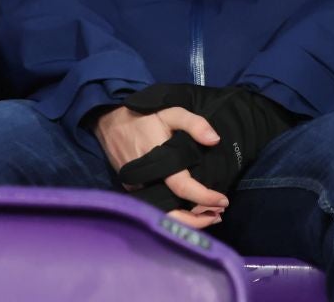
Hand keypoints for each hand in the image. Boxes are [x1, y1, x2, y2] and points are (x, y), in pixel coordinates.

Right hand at [93, 104, 228, 225]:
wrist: (110, 123)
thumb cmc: (143, 118)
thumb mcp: (170, 112)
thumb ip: (194, 124)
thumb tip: (215, 140)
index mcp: (158, 163)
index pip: (183, 187)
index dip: (205, 197)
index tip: (224, 201)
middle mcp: (147, 182)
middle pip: (172, 214)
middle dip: (197, 221)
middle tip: (219, 215)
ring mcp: (139, 189)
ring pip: (163, 215)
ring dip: (187, 221)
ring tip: (209, 217)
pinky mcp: (134, 191)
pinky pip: (156, 208)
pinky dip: (174, 214)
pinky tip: (190, 211)